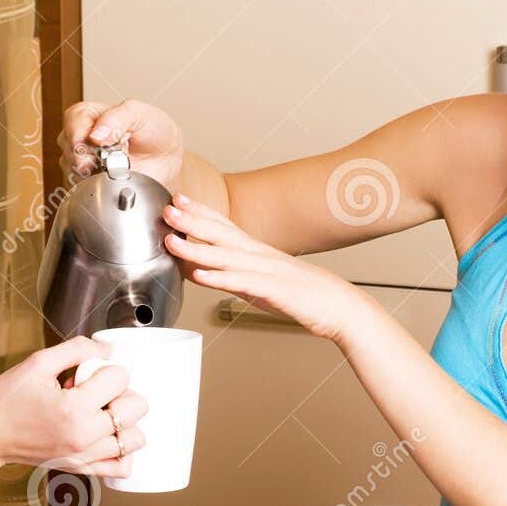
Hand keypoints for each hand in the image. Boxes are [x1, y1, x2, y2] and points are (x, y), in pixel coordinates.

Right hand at [0, 336, 147, 478]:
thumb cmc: (7, 401)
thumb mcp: (38, 363)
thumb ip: (77, 350)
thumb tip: (107, 350)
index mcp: (73, 407)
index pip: (120, 378)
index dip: (107, 368)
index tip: (90, 372)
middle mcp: (84, 436)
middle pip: (136, 408)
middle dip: (122, 392)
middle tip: (97, 390)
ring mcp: (85, 456)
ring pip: (135, 438)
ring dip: (125, 421)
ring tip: (101, 413)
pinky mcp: (81, 468)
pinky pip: (122, 465)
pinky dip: (122, 450)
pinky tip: (106, 435)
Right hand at [58, 98, 184, 188]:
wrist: (167, 159)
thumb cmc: (154, 130)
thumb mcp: (140, 113)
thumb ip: (117, 117)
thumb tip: (95, 134)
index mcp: (89, 115)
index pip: (73, 120)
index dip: (80, 132)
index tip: (94, 143)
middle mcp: (81, 138)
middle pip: (70, 148)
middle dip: (90, 156)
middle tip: (113, 158)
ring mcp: (82, 163)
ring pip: (73, 170)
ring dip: (95, 173)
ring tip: (119, 168)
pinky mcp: (88, 184)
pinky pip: (82, 188)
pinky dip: (98, 187)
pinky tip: (113, 181)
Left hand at [163, 193, 369, 342]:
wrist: (339, 306)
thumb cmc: (302, 295)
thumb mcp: (262, 282)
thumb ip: (235, 275)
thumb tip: (207, 272)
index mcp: (257, 252)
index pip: (225, 225)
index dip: (201, 211)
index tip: (178, 199)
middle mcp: (260, 256)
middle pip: (221, 233)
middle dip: (192, 220)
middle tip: (167, 208)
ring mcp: (267, 271)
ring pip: (226, 257)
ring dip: (196, 248)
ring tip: (172, 240)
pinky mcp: (273, 290)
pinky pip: (242, 283)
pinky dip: (220, 279)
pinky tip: (200, 277)